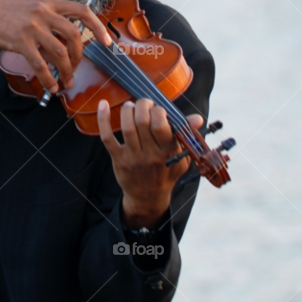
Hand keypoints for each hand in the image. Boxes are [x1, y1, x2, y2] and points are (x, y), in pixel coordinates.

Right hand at [0, 0, 111, 95]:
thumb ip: (49, 18)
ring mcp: (32, 26)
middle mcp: (43, 12)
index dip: (98, 27)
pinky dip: (48, 79)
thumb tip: (66, 40)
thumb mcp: (30, 7)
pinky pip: (41, 64)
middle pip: (75, 35)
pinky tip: (50, 86)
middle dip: (79, 57)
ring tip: (65, 82)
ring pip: (60, 53)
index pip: (82, 10)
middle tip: (76, 67)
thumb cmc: (4, 13)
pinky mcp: (20, 41)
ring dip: (66, 71)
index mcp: (48, 2)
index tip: (106, 42)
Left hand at [97, 99, 204, 228]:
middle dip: (142, 105)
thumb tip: (198, 118)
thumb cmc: (167, 171)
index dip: (158, 111)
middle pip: (143, 122)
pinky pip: (108, 137)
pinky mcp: (118, 159)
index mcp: (168, 152)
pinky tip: (103, 104)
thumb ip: (187, 135)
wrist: (149, 198)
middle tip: (144, 104)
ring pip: (127, 127)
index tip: (158, 109)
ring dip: (128, 110)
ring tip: (131, 106)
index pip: (161, 126)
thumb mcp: (182, 156)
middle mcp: (151, 155)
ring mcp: (133, 157)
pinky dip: (103, 119)